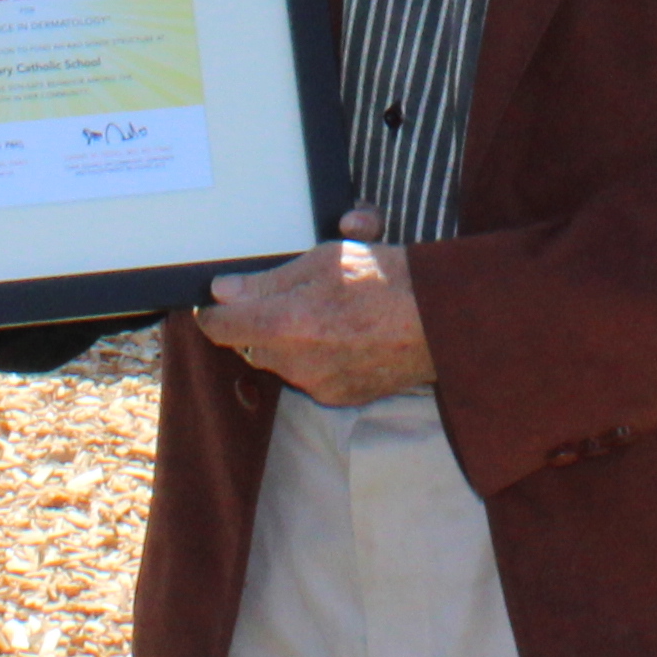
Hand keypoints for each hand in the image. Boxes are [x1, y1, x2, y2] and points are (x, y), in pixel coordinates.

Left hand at [195, 206, 432, 407]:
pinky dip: (319, 355)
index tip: (216, 302)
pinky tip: (344, 333)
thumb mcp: (324, 261)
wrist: (441, 319)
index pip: (222, 328)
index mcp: (285, 325)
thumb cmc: (386, 280)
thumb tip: (224, 292)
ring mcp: (319, 384)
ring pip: (283, 361)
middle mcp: (296, 364)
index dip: (214, 313)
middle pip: (252, 345)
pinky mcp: (342, 396)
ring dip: (292, 338)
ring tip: (326, 311)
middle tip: (287, 297)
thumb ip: (268, 281)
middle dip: (261, 322)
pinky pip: (312, 374)